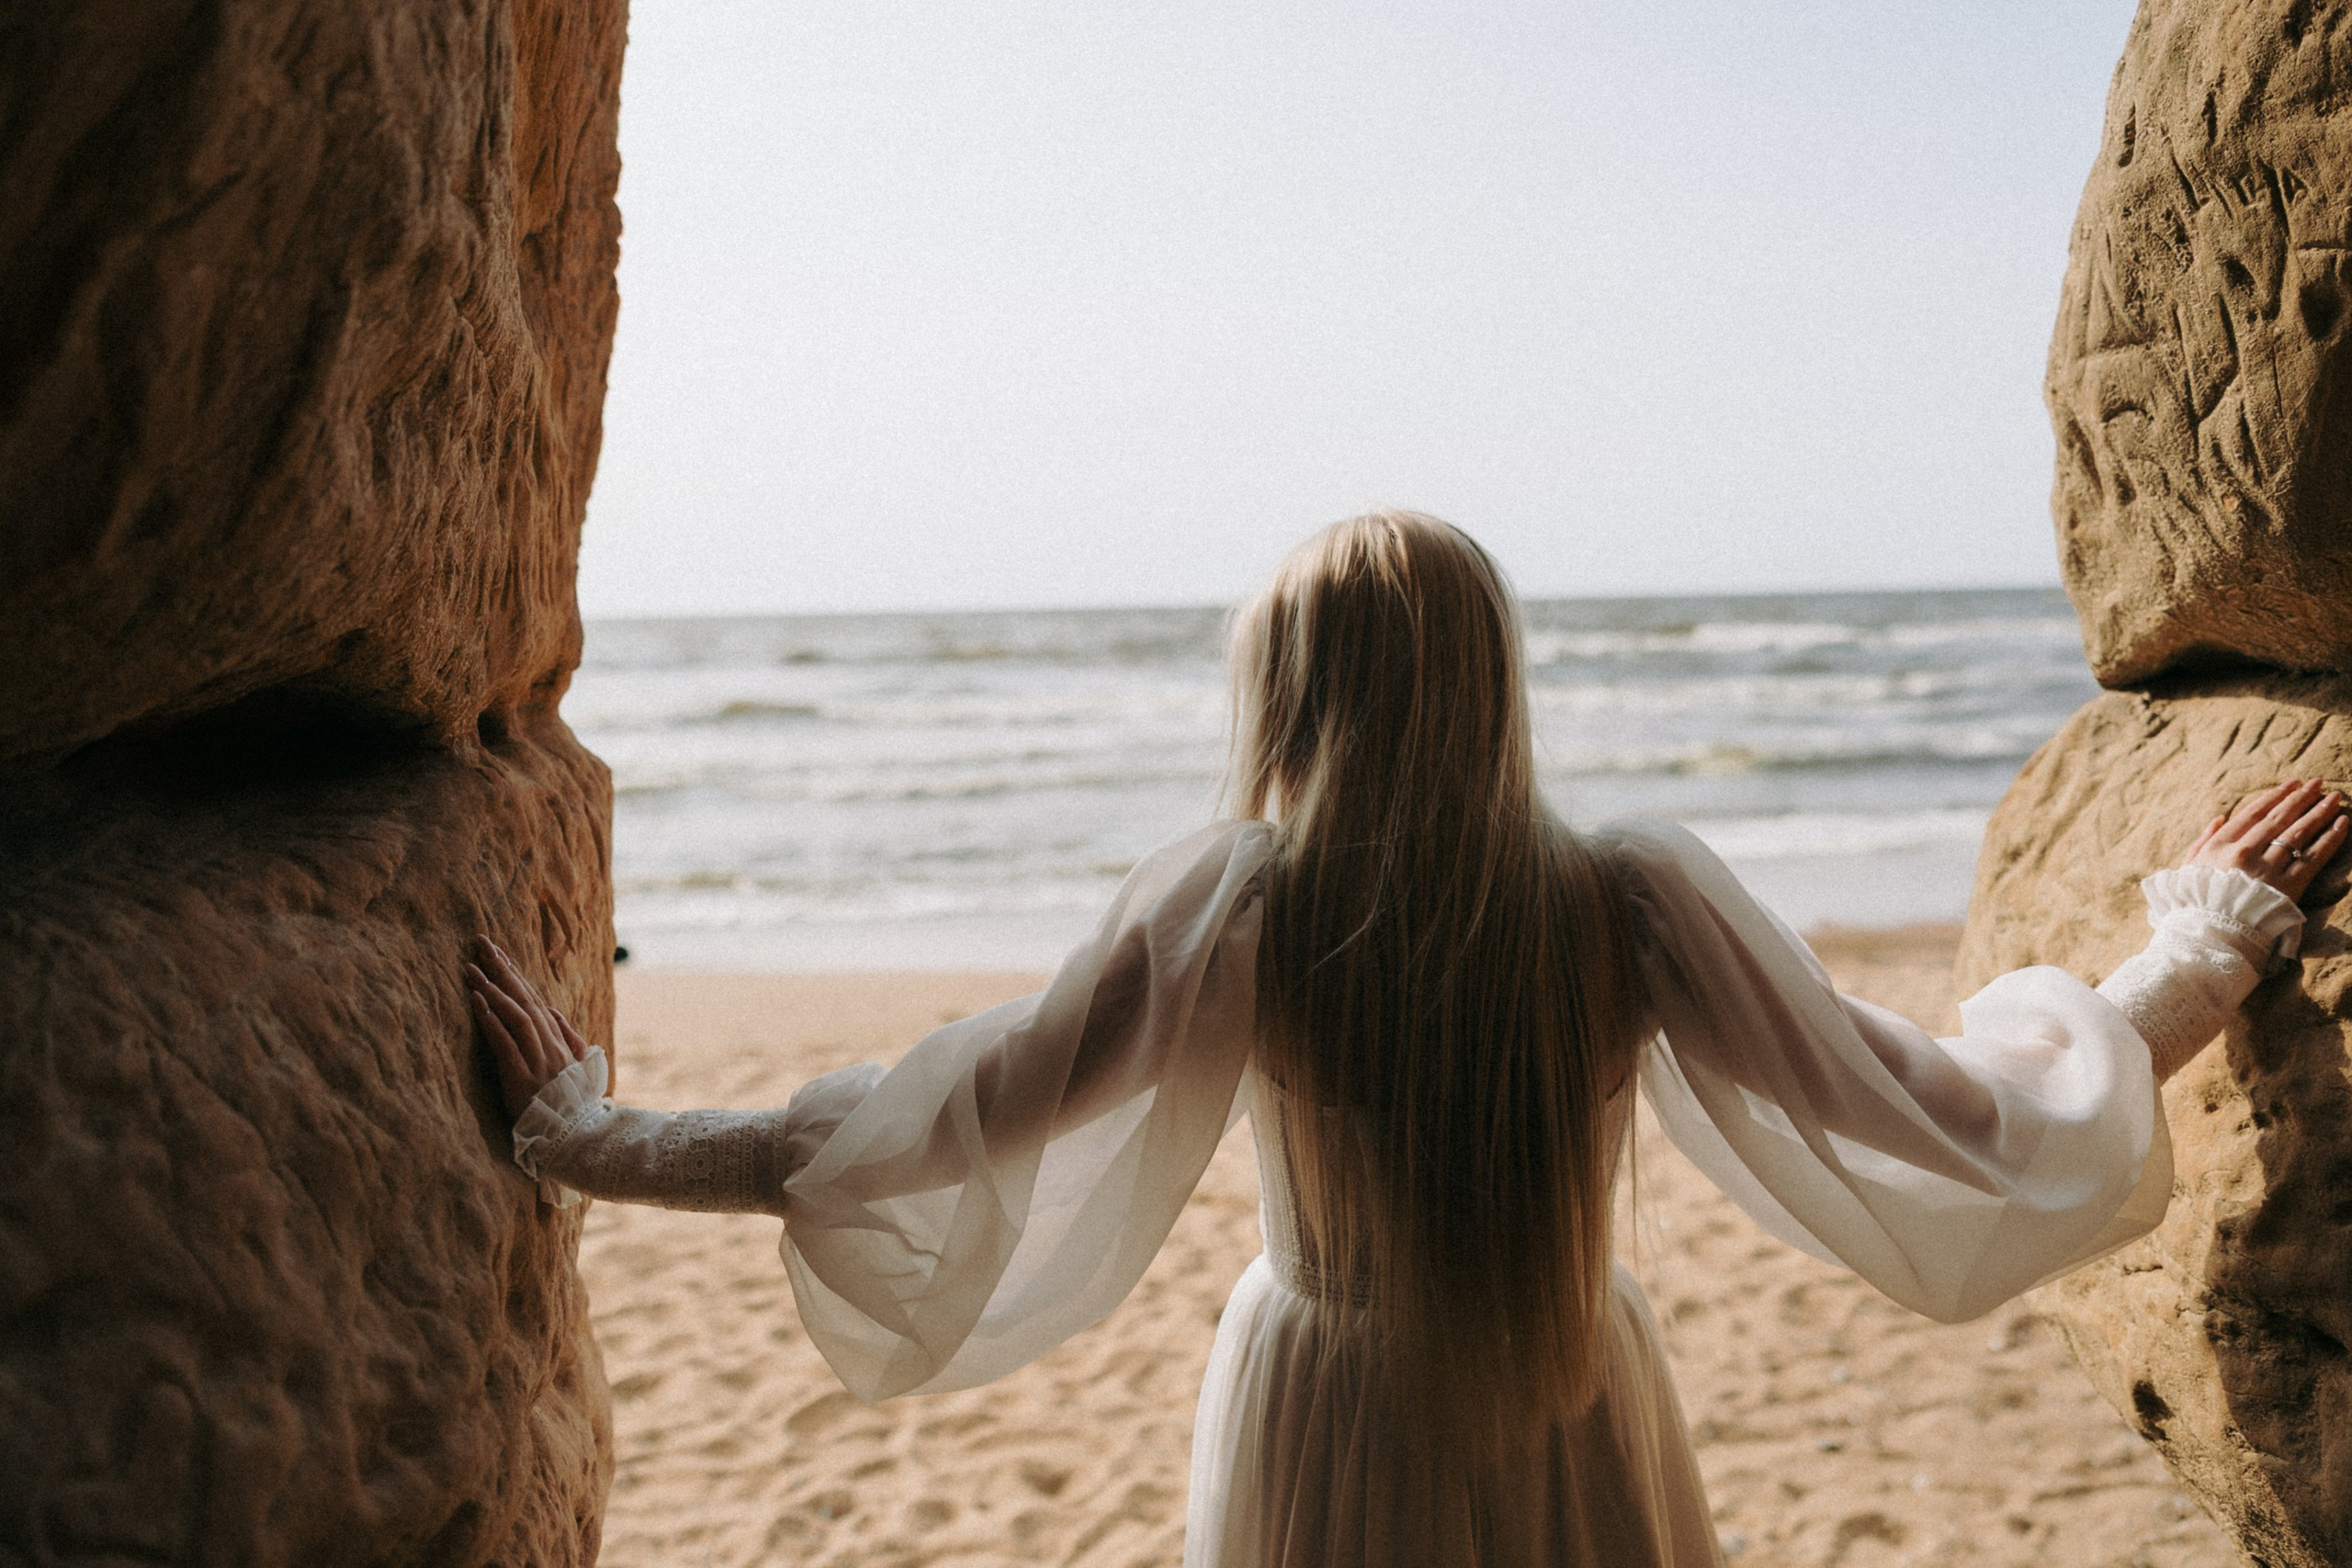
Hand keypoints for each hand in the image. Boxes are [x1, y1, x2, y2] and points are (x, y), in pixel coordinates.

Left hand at [468, 937, 591, 1121]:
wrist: (576, 1137)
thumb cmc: (571, 1105)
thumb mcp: (576, 1068)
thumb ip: (568, 1038)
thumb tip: (553, 1010)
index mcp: (559, 1041)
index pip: (535, 999)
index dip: (516, 975)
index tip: (499, 954)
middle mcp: (549, 1045)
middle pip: (524, 999)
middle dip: (502, 969)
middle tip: (481, 943)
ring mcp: (537, 1060)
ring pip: (515, 1015)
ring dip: (493, 989)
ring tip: (472, 969)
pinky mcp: (521, 1077)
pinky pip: (505, 1043)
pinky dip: (491, 1021)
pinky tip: (477, 1002)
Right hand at [2183, 778, 2348, 899]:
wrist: (2209, 937)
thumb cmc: (2195, 904)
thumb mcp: (2188, 869)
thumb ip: (2201, 841)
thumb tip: (2219, 817)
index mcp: (2220, 846)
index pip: (2253, 813)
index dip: (2275, 796)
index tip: (2291, 784)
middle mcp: (2245, 853)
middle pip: (2279, 819)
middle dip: (2301, 798)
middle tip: (2318, 783)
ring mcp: (2267, 870)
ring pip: (2298, 834)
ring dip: (2319, 812)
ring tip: (2335, 798)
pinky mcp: (2288, 888)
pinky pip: (2313, 858)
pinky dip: (2329, 839)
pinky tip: (2341, 823)